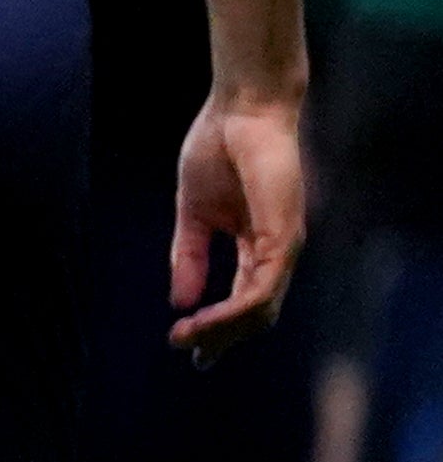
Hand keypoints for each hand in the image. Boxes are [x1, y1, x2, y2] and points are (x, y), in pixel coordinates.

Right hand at [171, 86, 307, 354]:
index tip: (184, 343)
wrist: (240, 109)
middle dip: (221, 339)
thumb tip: (178, 301)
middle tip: (188, 353)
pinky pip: (261, 290)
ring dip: (223, 331)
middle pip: (257, 314)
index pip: (245, 298)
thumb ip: (188, 256)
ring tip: (187, 339)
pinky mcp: (282, 236)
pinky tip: (202, 318)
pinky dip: (232, 311)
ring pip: (261, 310)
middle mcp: (276, 250)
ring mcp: (283, 245)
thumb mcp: (193, 213)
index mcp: (256, 244)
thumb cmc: (218, 148)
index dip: (216, 326)